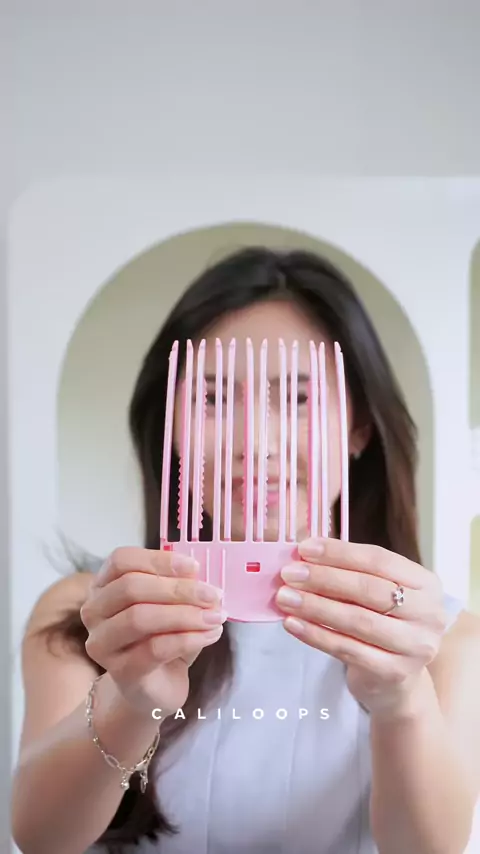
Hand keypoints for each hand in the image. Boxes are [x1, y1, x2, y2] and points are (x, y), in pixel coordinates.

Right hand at [80, 547, 225, 717]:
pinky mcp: (120, 672)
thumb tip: (200, 578)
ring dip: (185, 614)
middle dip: (179, 589)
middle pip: (131, 587)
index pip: (122, 560)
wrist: (155, 688)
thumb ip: (181, 588)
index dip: (158, 560)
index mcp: (103, 585)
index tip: (194, 566)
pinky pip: (155, 649)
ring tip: (216, 617)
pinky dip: (188, 638)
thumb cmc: (162, 638)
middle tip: (213, 594)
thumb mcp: (173, 605)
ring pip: (140, 618)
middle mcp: (94, 611)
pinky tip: (211, 635)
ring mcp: (102, 643)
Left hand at [275, 537, 447, 715]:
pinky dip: (316, 635)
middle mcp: (429, 614)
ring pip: (358, 620)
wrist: (396, 682)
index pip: (379, 559)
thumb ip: (349, 572)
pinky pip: (348, 650)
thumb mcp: (375, 594)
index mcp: (426, 583)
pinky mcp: (395, 674)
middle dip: (324, 578)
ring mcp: (415, 646)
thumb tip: (304, 555)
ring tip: (285, 597)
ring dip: (315, 606)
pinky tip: (292, 624)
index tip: (305, 548)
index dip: (340, 552)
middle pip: (369, 589)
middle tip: (289, 574)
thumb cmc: (381, 624)